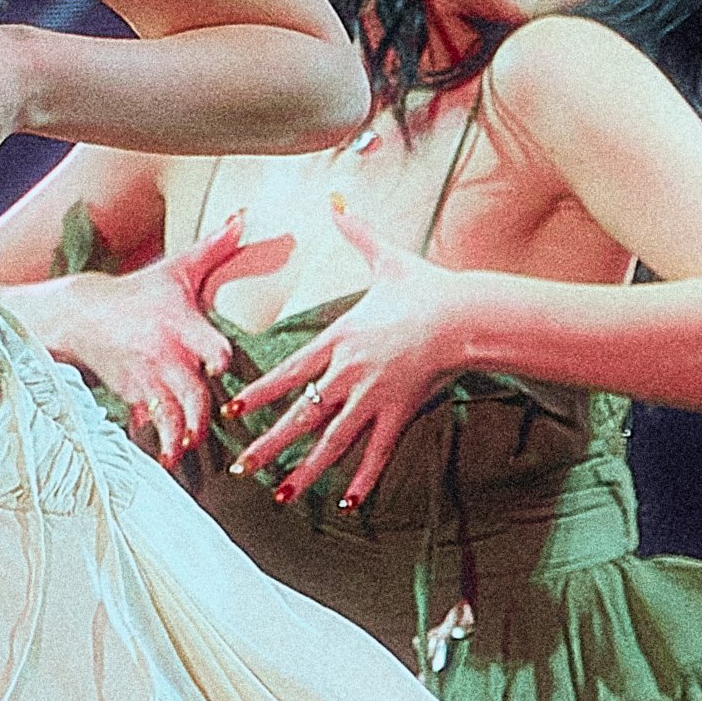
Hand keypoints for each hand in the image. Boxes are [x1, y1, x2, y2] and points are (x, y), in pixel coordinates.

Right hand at [24, 222, 260, 459]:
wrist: (82, 313)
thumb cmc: (139, 290)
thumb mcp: (176, 269)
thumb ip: (215, 248)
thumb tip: (245, 215)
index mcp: (181, 323)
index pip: (207, 346)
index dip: (217, 359)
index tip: (221, 368)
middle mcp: (165, 352)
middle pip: (190, 391)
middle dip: (198, 415)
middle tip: (208, 433)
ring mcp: (146, 376)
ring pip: (167, 414)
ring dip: (177, 436)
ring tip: (185, 454)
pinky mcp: (132, 392)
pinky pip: (147, 420)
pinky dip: (155, 440)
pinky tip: (165, 460)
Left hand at [224, 209, 467, 507]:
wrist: (469, 315)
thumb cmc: (426, 287)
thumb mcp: (386, 257)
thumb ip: (354, 231)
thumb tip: (335, 197)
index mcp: (340, 339)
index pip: (289, 372)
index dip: (258, 393)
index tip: (232, 410)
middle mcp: (351, 373)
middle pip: (301, 415)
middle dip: (268, 444)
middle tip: (240, 467)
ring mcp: (375, 398)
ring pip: (333, 442)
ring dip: (306, 471)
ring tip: (280, 495)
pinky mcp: (401, 413)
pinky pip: (378, 452)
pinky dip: (363, 479)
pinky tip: (346, 504)